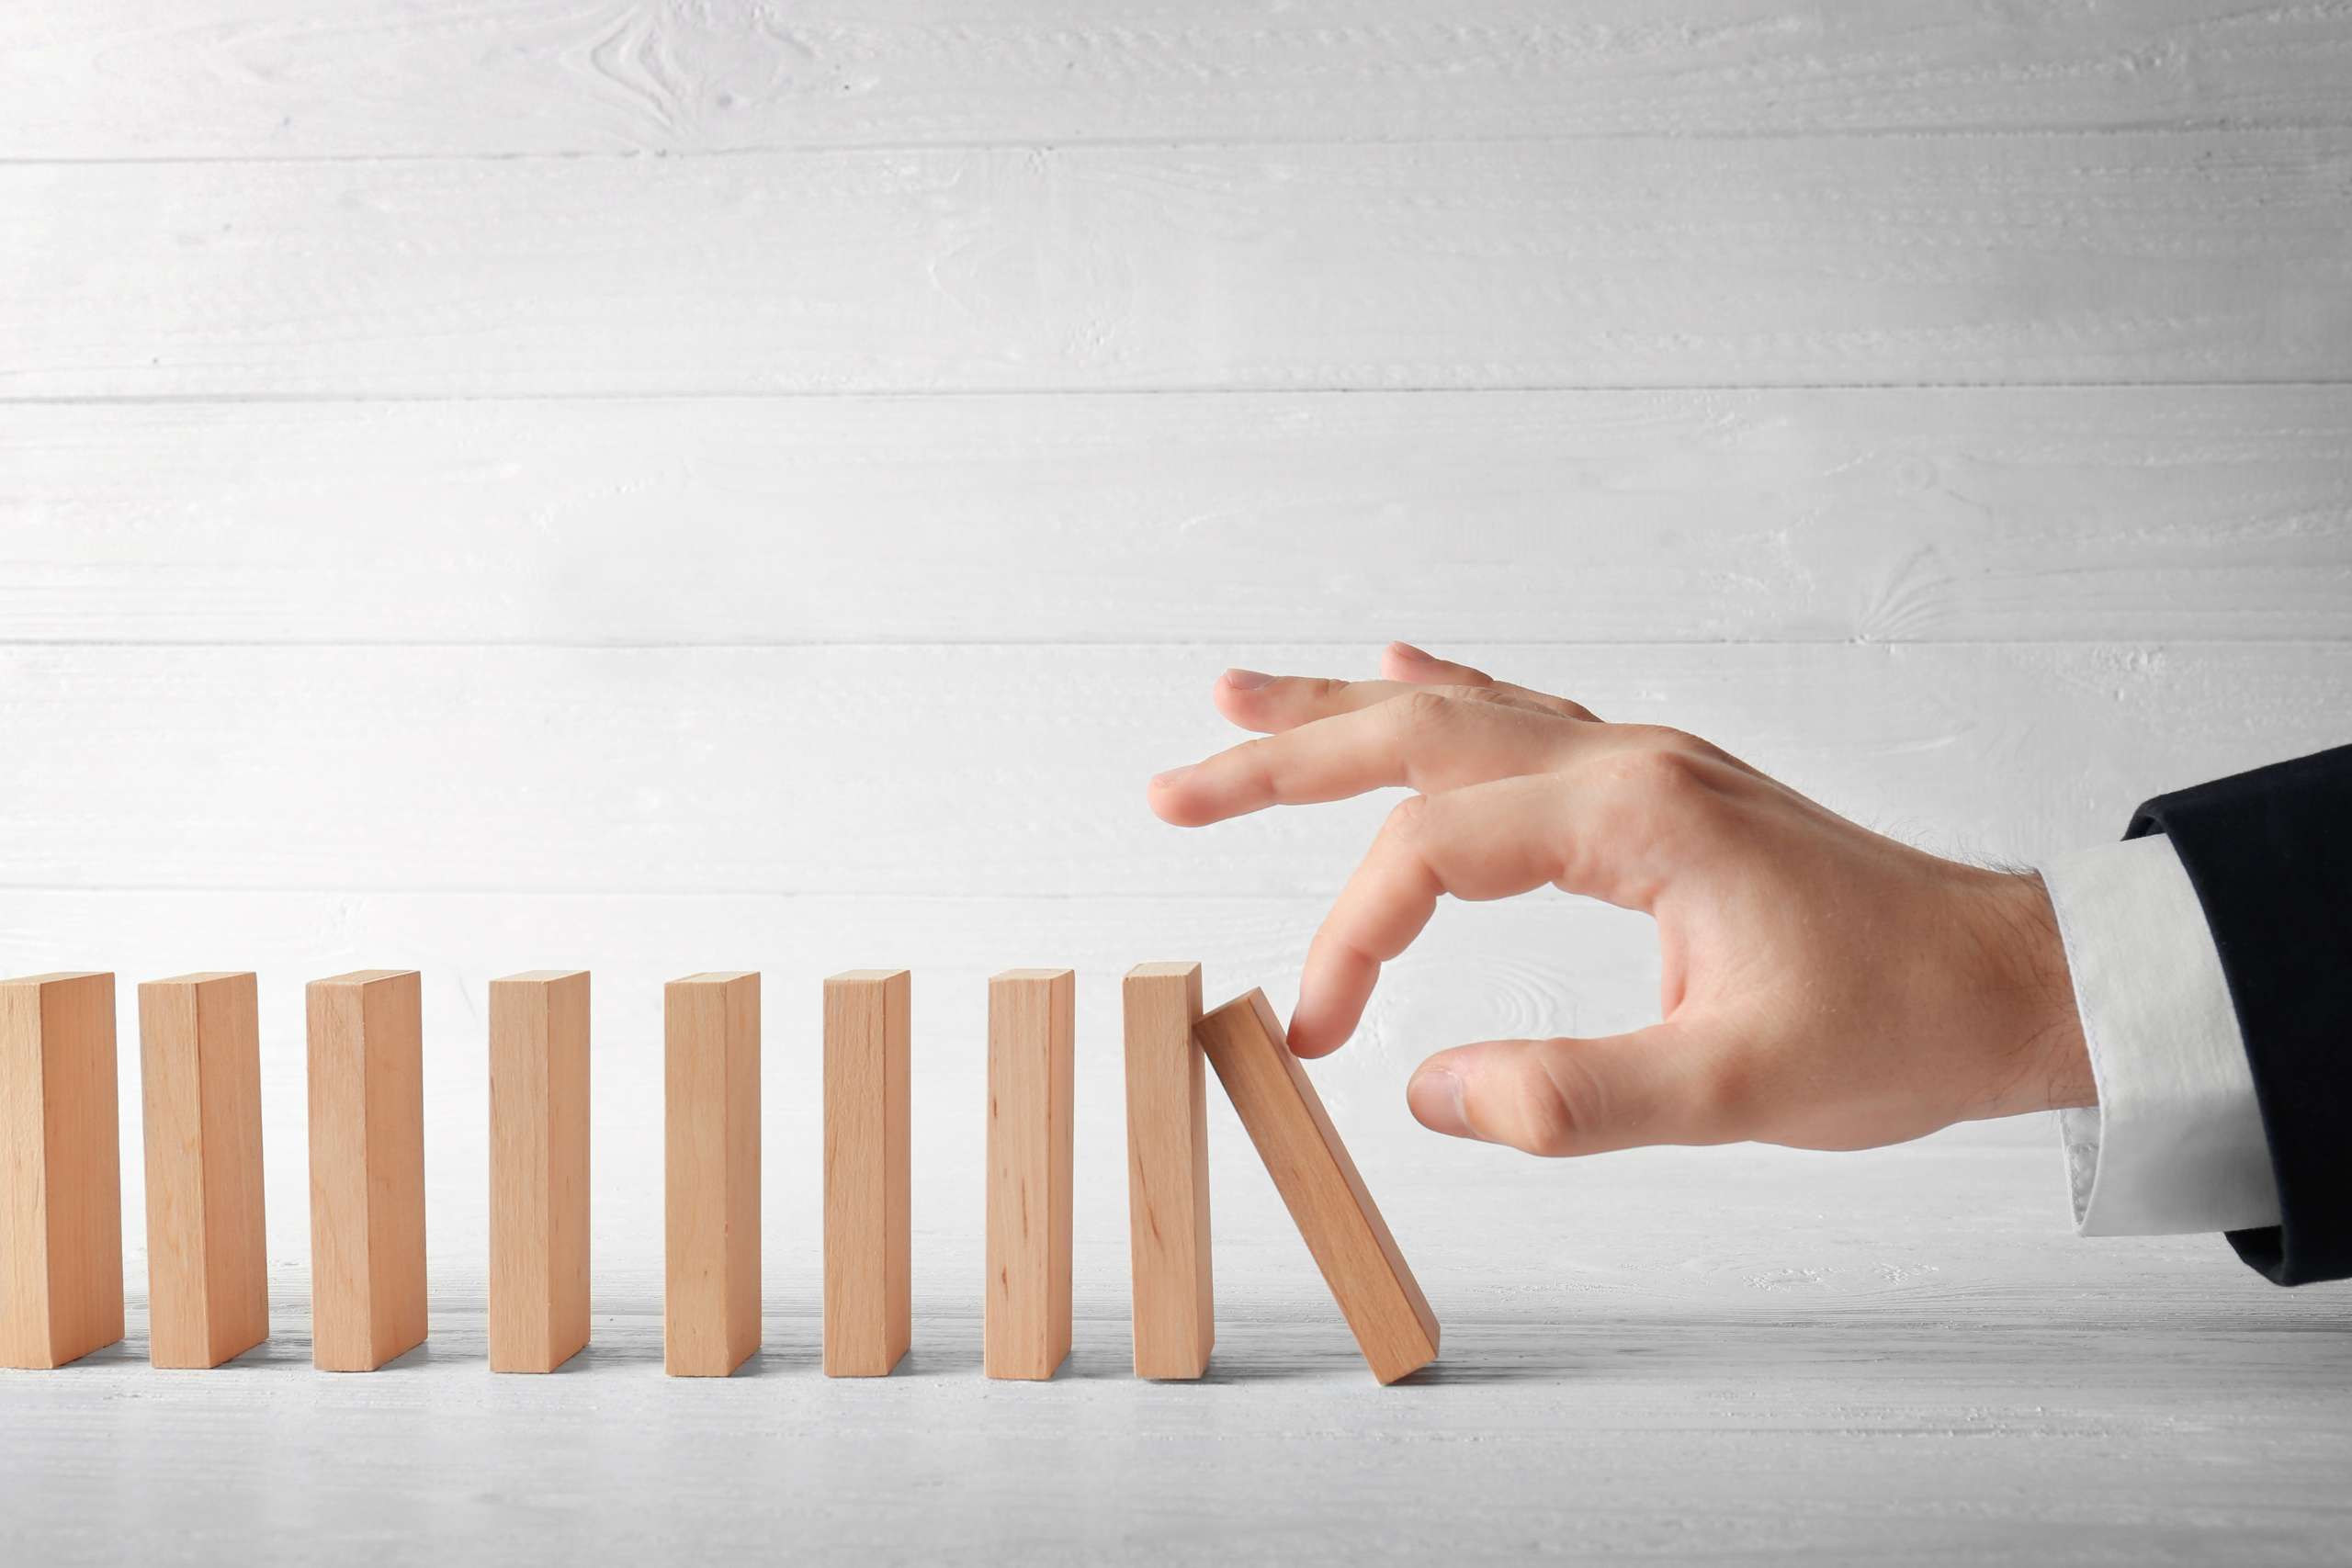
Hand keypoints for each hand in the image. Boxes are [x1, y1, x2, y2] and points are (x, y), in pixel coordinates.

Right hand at [1147, 643, 2093, 1155]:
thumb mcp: (1740, 1089)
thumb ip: (1577, 1097)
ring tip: (1233, 699)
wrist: (2008, 977)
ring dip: (1338, 711)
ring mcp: (1641, 760)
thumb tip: (1432, 1097)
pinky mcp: (1656, 785)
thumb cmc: (1895, 1025)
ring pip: (1457, 711)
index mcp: (1633, 817)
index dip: (1350, 938)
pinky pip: (1521, 715)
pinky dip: (1440, 694)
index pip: (1434, 851)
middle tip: (1173, 786)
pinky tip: (1395, 667)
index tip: (1315, 1032)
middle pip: (1414, 735)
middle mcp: (1624, 762)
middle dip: (1282, 760)